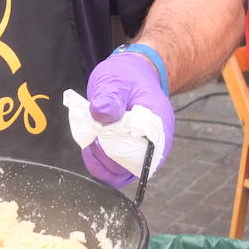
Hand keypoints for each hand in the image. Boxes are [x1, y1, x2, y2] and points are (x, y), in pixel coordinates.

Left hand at [81, 50, 173, 187]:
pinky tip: (90, 143)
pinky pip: (115, 170)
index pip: (146, 153)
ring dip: (100, 160)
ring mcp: (142, 151)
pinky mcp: (129, 155)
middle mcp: (155, 143)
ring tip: (89, 138)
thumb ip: (109, 96)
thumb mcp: (116, 80)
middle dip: (106, 155)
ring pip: (122, 172)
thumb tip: (101, 113)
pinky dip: (99, 161)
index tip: (100, 135)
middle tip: (91, 133)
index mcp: (158, 123)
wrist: (132, 76)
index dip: (121, 150)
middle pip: (132, 167)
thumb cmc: (127, 77)